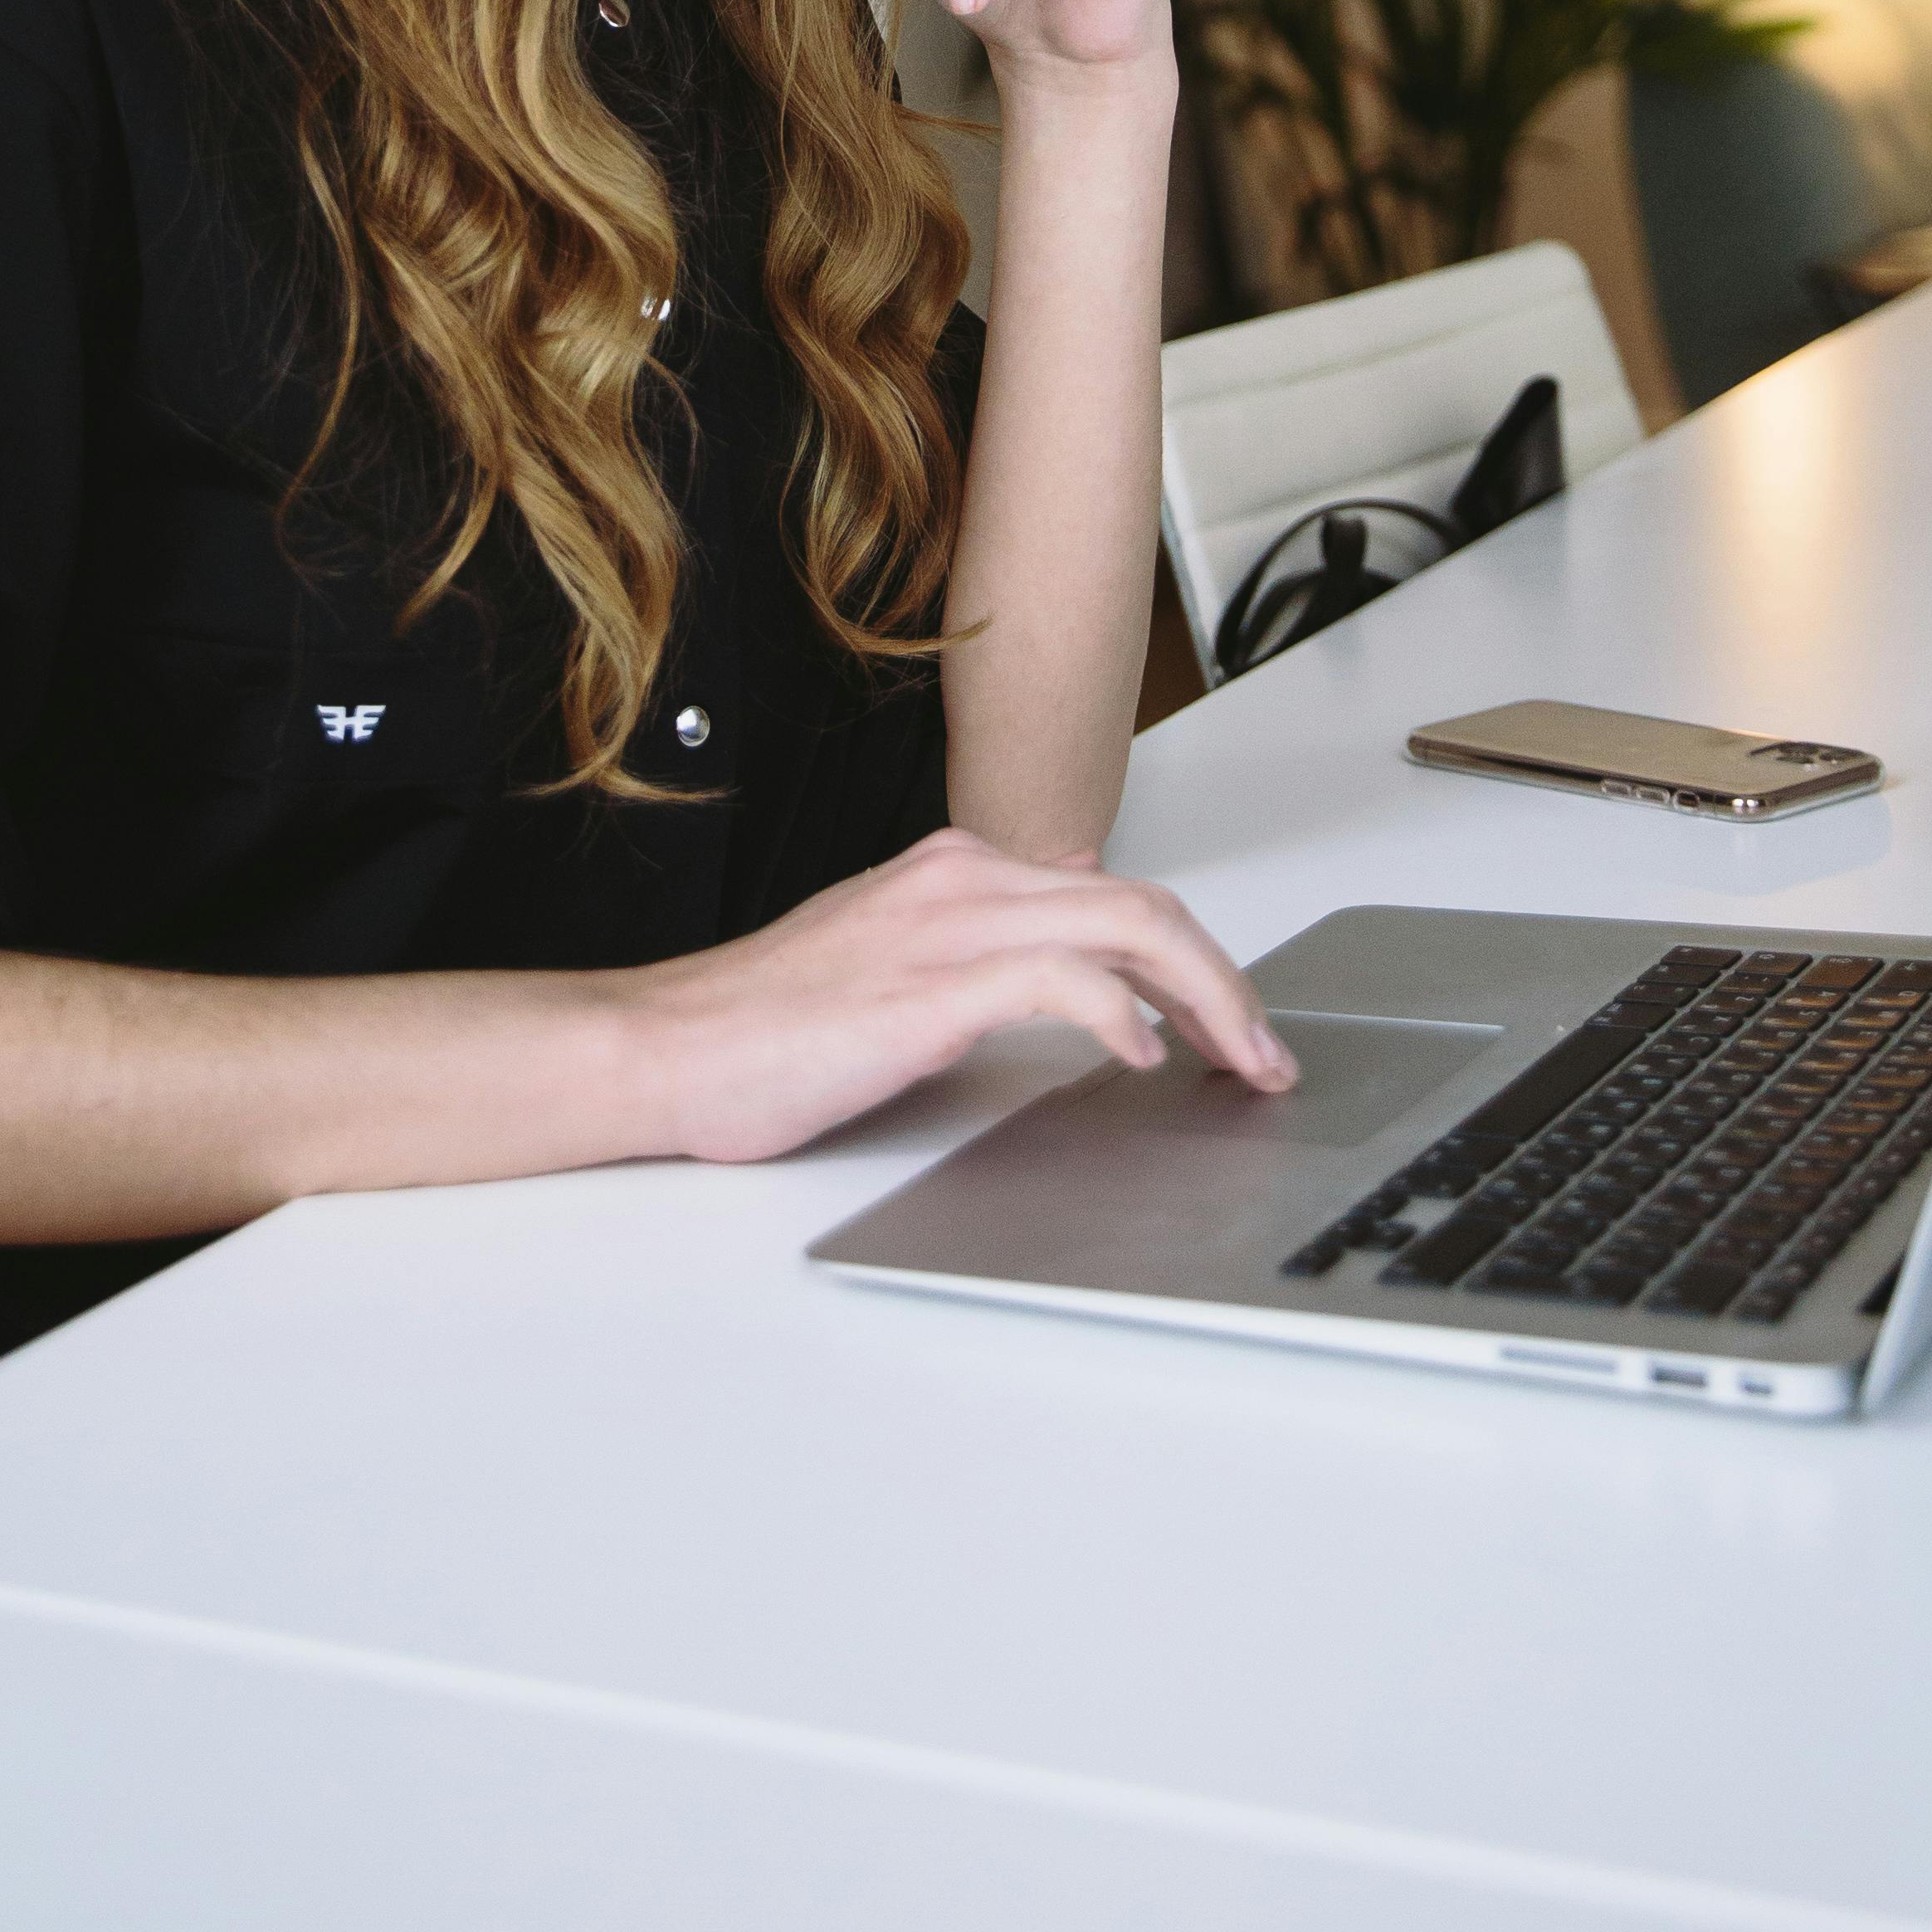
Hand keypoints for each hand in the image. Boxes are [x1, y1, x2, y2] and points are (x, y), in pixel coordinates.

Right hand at [621, 829, 1297, 1166]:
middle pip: (1141, 903)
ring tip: (1242, 1061)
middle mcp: (962, 877)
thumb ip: (977, 958)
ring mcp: (947, 924)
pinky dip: (1121, 1014)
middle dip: (1224, 979)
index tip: (1229, 1022)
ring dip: (1206, 997)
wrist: (666, 1046)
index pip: (1111, 892)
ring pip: (1126, 928)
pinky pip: (1063, 979)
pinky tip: (1142, 1059)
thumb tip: (1069, 969)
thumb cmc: (761, 1029)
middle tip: (1266, 1053)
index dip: (1191, 957)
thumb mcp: (892, 971)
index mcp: (954, 870)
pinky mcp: (931, 986)